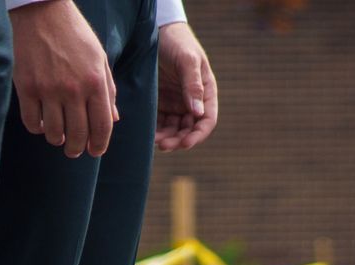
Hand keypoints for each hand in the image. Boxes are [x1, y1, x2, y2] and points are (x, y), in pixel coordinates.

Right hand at [10, 0, 115, 157]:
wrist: (42, 12)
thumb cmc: (75, 35)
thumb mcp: (99, 59)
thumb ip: (108, 91)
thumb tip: (112, 120)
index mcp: (95, 83)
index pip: (102, 126)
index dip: (100, 145)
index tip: (95, 151)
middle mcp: (73, 89)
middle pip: (78, 134)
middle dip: (78, 149)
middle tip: (75, 151)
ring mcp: (48, 89)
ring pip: (54, 132)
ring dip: (58, 140)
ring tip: (59, 138)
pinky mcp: (26, 86)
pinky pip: (31, 121)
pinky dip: (37, 129)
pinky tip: (41, 125)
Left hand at [156, 23, 217, 151]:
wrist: (156, 29)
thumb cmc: (177, 41)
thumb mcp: (187, 60)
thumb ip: (193, 85)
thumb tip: (198, 113)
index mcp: (206, 92)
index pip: (207, 120)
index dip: (197, 135)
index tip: (185, 143)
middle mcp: (193, 101)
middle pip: (189, 128)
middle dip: (179, 139)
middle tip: (164, 145)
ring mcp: (176, 103)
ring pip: (174, 128)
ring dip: (167, 138)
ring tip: (153, 141)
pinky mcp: (161, 102)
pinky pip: (160, 121)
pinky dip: (155, 130)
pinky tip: (147, 134)